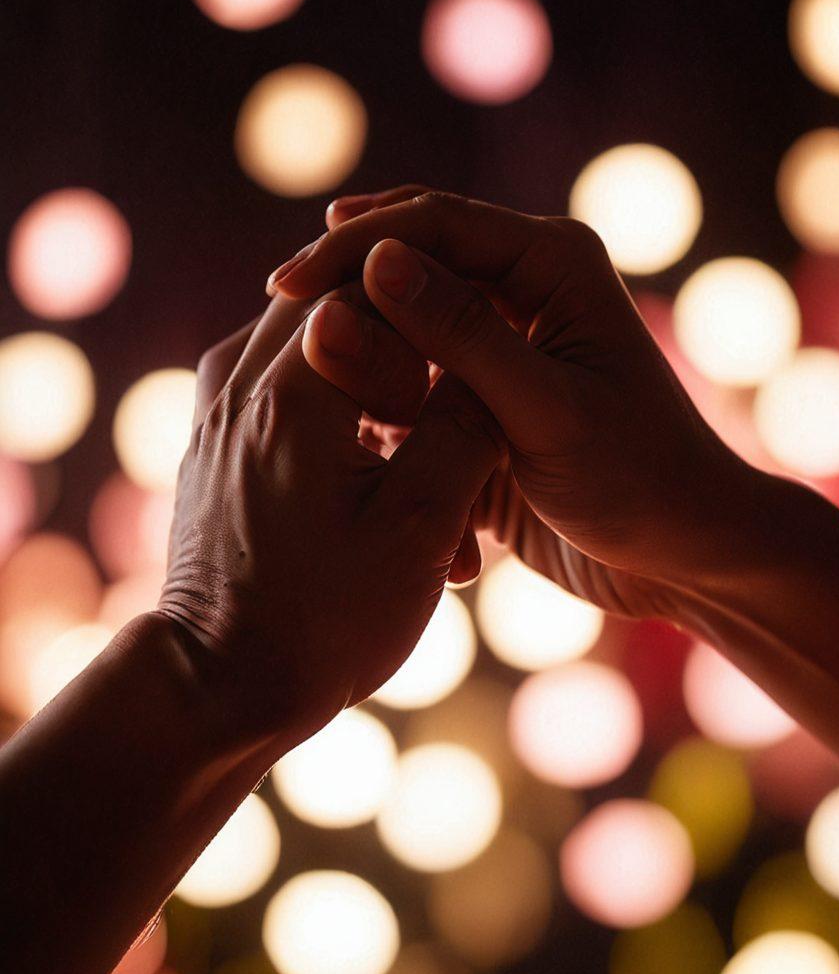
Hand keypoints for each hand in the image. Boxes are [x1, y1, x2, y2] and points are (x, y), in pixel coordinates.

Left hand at [157, 279, 499, 749]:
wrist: (220, 685)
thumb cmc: (324, 619)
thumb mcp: (421, 527)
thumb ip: (466, 429)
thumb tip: (485, 369)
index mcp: (292, 393)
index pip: (380, 287)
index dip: (441, 322)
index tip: (474, 381)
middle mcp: (239, 382)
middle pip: (346, 307)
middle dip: (413, 353)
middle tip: (460, 413)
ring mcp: (219, 408)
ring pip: (319, 346)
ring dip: (382, 387)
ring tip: (430, 464)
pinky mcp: (218, 439)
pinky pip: (289, 387)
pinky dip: (343, 414)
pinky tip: (384, 476)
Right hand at [270, 188, 748, 617]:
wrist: (680, 556)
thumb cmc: (637, 480)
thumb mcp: (547, 410)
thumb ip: (463, 337)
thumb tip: (376, 260)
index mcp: (554, 262)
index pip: (432, 224)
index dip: (353, 246)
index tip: (284, 286)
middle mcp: (526, 290)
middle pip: (411, 261)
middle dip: (345, 284)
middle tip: (275, 312)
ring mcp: (503, 345)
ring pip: (406, 322)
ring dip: (361, 343)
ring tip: (302, 366)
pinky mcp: (487, 398)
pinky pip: (416, 381)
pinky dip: (382, 400)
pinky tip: (346, 421)